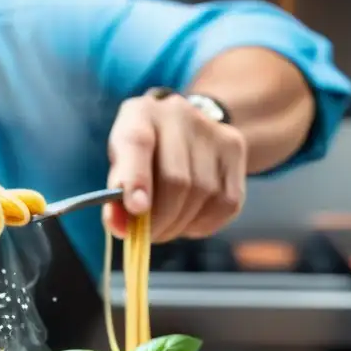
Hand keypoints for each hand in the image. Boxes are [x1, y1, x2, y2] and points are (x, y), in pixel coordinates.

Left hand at [103, 90, 247, 242]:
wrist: (186, 130)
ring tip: (167, 227)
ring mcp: (212, 130)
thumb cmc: (144, 156)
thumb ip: (115, 198)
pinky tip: (189, 221)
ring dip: (181, 224)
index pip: (137, 143)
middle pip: (176, 179)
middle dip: (160, 219)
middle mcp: (178, 115)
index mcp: (140, 114)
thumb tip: (121, 228)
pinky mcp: (235, 149)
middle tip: (148, 236)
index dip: (137, 179)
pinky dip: (204, 224)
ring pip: (203, 193)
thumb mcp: (120, 167)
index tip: (136, 210)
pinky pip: (226, 203)